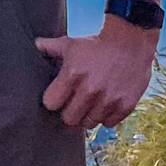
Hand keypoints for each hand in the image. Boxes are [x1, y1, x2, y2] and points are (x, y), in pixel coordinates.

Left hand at [35, 19, 157, 129]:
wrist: (130, 41)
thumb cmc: (97, 44)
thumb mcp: (71, 44)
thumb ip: (50, 47)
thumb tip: (35, 45)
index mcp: (72, 74)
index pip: (51, 104)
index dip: (53, 101)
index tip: (58, 97)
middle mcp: (90, 90)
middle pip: (69, 119)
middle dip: (69, 112)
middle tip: (73, 104)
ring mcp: (109, 100)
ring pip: (89, 123)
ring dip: (87, 116)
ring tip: (90, 104)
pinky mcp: (125, 106)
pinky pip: (108, 124)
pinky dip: (105, 117)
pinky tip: (104, 105)